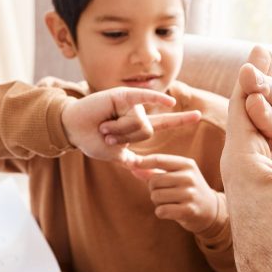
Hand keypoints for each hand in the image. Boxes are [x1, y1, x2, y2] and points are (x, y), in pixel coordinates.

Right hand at [61, 87, 200, 165]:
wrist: (73, 129)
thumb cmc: (91, 140)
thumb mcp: (115, 155)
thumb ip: (133, 162)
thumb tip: (148, 175)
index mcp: (138, 126)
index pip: (164, 122)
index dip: (181, 120)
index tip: (198, 116)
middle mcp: (138, 113)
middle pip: (147, 131)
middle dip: (124, 138)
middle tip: (106, 134)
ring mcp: (131, 103)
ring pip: (139, 122)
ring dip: (117, 129)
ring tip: (103, 125)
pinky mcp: (122, 95)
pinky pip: (143, 97)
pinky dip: (156, 98)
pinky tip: (170, 102)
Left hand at [130, 154, 220, 233]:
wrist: (210, 210)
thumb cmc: (188, 189)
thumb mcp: (176, 175)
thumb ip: (154, 171)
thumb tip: (132, 166)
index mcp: (187, 164)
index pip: (159, 159)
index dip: (142, 162)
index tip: (131, 164)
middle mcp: (189, 177)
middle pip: (154, 181)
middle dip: (153, 189)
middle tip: (165, 193)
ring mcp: (190, 194)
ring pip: (156, 196)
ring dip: (157, 202)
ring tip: (170, 202)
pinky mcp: (188, 210)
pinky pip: (161, 210)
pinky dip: (161, 212)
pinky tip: (172, 211)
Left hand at [221, 71, 271, 271]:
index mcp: (243, 156)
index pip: (243, 104)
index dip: (253, 75)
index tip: (259, 50)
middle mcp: (242, 167)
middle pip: (252, 118)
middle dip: (263, 88)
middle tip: (268, 56)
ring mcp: (253, 185)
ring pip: (269, 145)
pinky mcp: (267, 201)